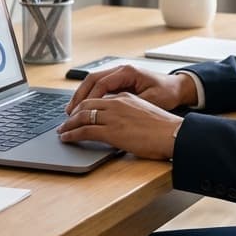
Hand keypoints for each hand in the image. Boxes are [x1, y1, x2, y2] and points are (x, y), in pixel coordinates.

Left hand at [58, 92, 182, 159]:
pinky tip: (67, 138)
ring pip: (82, 116)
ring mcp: (113, 117)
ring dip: (69, 124)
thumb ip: (130, 114)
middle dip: (72, 113)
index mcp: (125, 97)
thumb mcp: (145, 113)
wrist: (173, 134)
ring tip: (62, 131)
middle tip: (65, 122)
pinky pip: (85, 131)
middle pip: (86, 104)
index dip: (83, 105)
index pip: (98, 97)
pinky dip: (72, 134)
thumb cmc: (164, 128)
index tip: (77, 112)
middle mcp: (117, 103)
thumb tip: (122, 123)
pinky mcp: (111, 131)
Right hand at [66, 65, 196, 114]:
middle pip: (92, 80)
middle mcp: (121, 70)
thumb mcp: (151, 100)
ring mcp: (119, 75)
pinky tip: (85, 108)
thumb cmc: (167, 93)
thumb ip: (131, 103)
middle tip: (69, 112)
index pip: (101, 83)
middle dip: (79, 96)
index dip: (89, 98)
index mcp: (127, 72)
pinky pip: (100, 87)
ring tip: (72, 111)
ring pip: (93, 82)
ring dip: (82, 96)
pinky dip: (90, 96)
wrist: (178, 88)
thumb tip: (113, 110)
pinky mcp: (120, 81)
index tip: (80, 112)